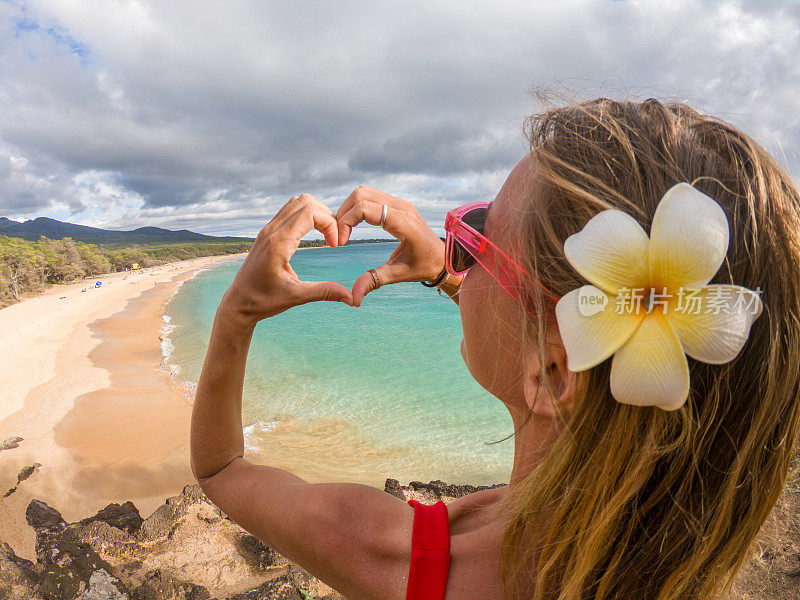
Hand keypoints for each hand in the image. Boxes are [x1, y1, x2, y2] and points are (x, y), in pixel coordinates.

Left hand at [219, 194, 353, 325]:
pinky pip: (290, 210)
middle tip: (333, 238)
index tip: (335, 245)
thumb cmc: (263, 301)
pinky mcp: (267, 232)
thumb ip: (324, 292)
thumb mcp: (296, 297)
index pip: (310, 212)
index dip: (330, 224)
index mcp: (278, 243)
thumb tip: (352, 298)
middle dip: (326, 216)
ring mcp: (268, 229)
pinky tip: (312, 235)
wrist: (237, 303)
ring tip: (325, 235)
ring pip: (297, 202)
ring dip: (316, 213)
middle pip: (306, 201)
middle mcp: (272, 231)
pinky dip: (306, 216)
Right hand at [336, 185, 450, 305]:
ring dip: (349, 208)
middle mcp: (402, 207)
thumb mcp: (398, 275)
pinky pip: (372, 196)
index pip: (365, 208)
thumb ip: (374, 281)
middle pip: (361, 194)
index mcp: (403, 222)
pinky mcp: (398, 204)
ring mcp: (400, 203)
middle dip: (344, 212)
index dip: (346, 222)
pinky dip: (358, 207)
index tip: (342, 242)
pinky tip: (354, 225)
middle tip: (339, 234)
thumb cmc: (423, 266)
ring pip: (365, 192)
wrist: (443, 258)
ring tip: (344, 229)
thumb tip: (353, 299)